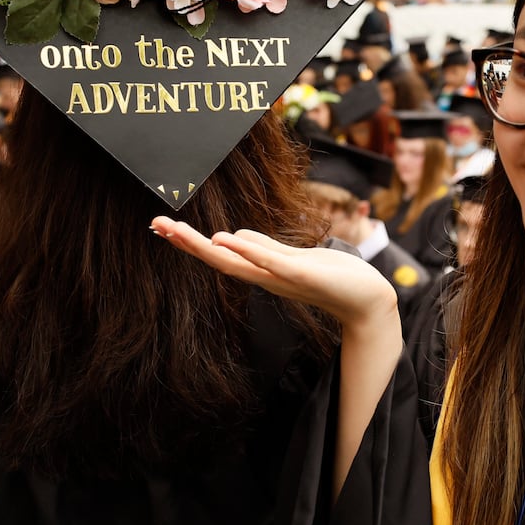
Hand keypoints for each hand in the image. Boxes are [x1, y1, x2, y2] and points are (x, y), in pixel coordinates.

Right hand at [151, 217, 397, 327]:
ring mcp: (282, 278)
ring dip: (206, 247)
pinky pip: (271, 263)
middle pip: (217, 260)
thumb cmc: (332, 277)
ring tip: (178, 230)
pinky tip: (228, 238)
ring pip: (237, 263)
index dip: (189, 242)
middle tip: (156, 225)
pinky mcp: (303, 275)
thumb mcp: (292, 258)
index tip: (160, 226)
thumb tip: (234, 236)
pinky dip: (250, 251)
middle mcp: (266, 277)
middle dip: (185, 243)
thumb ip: (264, 248)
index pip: (219, 254)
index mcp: (262, 270)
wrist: (368, 299)